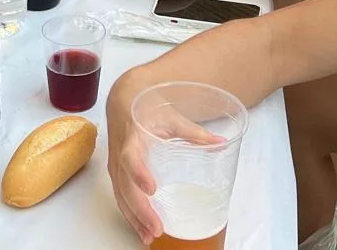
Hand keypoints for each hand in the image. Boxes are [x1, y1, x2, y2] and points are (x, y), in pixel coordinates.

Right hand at [105, 81, 226, 243]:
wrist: (123, 100)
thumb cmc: (146, 107)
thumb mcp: (171, 116)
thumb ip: (194, 132)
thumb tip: (220, 143)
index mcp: (133, 137)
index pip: (131, 157)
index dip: (139, 174)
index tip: (152, 189)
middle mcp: (120, 154)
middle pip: (125, 186)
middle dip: (140, 209)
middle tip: (157, 227)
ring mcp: (116, 166)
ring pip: (121, 196)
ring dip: (134, 218)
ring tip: (149, 237)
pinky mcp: (117, 173)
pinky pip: (121, 197)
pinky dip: (130, 215)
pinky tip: (142, 230)